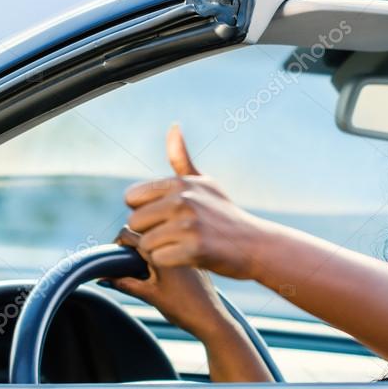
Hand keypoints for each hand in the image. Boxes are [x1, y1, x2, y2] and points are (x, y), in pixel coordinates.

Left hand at [99, 124, 260, 339]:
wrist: (255, 244)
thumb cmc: (225, 214)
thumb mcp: (205, 182)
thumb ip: (181, 158)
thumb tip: (173, 125)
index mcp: (179, 182)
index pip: (132, 197)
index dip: (144, 210)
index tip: (163, 217)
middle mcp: (183, 199)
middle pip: (135, 222)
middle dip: (149, 232)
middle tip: (172, 235)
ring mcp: (189, 224)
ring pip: (144, 243)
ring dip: (158, 250)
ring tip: (180, 246)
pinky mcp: (194, 248)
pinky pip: (158, 259)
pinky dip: (168, 263)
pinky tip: (185, 258)